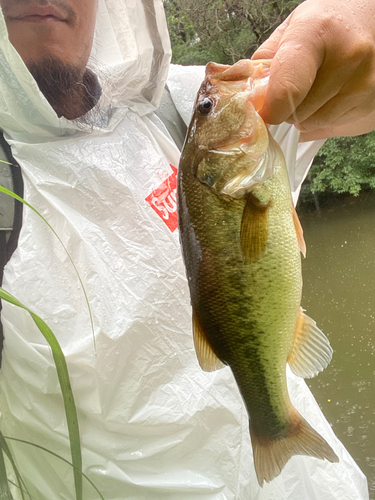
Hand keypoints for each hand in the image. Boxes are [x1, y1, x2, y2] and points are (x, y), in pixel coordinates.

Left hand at [252, 0, 374, 139]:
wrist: (371, 20)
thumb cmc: (326, 25)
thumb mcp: (291, 28)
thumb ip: (265, 60)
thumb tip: (248, 94)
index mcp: (318, 32)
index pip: (288, 88)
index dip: (271, 108)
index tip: (263, 112)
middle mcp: (347, 57)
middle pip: (296, 111)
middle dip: (285, 107)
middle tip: (290, 90)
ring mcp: (363, 82)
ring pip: (311, 123)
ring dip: (303, 115)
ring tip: (312, 90)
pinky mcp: (369, 102)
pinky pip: (329, 125)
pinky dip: (321, 116)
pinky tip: (329, 94)